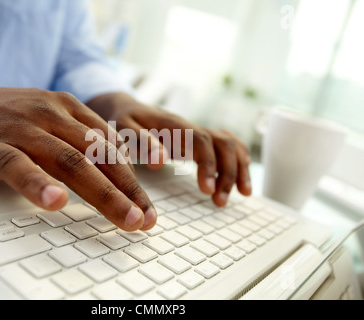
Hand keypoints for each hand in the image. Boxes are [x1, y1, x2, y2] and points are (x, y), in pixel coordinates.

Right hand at [0, 79, 155, 230]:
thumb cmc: (2, 119)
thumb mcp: (47, 120)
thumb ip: (77, 140)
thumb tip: (110, 169)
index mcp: (68, 109)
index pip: (111, 147)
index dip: (132, 180)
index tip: (146, 207)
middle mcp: (50, 115)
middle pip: (98, 156)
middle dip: (127, 191)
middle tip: (144, 219)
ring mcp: (22, 128)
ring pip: (69, 161)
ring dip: (102, 192)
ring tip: (123, 217)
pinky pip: (18, 165)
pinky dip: (38, 184)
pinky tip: (54, 201)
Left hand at [87, 93, 251, 205]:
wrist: (126, 109)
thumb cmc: (123, 122)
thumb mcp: (123, 129)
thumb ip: (140, 143)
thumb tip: (160, 161)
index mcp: (172, 125)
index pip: (199, 141)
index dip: (208, 164)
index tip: (207, 190)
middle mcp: (189, 127)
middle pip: (221, 143)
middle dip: (227, 172)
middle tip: (219, 201)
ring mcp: (196, 132)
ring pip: (229, 144)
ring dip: (238, 169)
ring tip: (242, 195)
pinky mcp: (199, 140)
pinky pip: (227, 146)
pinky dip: (239, 162)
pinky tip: (242, 182)